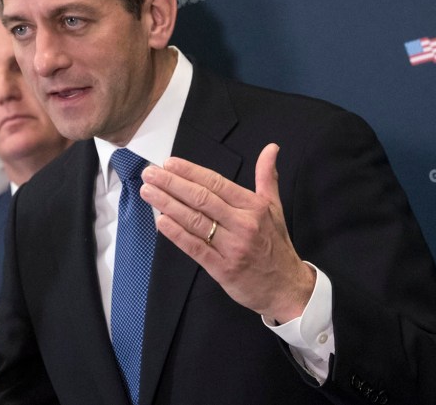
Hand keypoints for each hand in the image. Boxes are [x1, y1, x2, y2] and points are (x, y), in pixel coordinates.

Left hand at [140, 143, 314, 322]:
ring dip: (168, 204)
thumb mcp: (275, 208)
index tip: (169, 163)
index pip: (216, 183)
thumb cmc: (276, 245)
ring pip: (195, 221)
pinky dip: (177, 234)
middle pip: (201, 199)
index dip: (190, 172)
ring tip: (148, 192)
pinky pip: (195, 248)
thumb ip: (267, 177)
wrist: (287, 288)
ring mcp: (232, 247)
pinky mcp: (223, 269)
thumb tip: (271, 148)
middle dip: (172, 184)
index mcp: (253, 207)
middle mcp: (243, 224)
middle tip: (150, 173)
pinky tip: (160, 221)